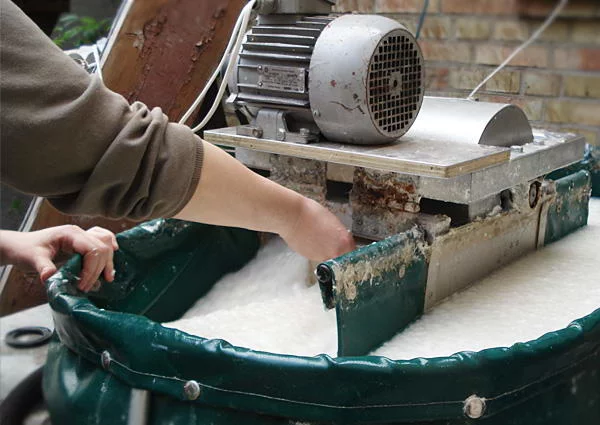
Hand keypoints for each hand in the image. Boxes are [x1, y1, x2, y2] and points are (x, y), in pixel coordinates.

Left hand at [0, 225, 118, 291]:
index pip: (92, 249)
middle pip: (102, 249)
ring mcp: (83, 235)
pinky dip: (110, 246)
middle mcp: (80, 232)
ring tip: (107, 278)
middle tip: (87, 287)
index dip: (91, 269)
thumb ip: (43, 267)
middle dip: (98, 270)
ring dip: (108, 262)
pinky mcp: (83, 241)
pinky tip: (115, 252)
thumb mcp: (33, 259)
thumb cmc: (26, 250)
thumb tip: (50, 277)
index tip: (82, 285)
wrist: (20, 245)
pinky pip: (103, 239)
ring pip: (105, 245)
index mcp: (70, 234)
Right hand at [279, 197, 355, 261]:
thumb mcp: (333, 220)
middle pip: (340, 257)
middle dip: (338, 251)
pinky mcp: (309, 258)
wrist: (293, 216)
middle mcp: (334, 253)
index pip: (352, 252)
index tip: (346, 246)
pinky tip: (311, 240)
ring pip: (328, 256)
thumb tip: (340, 239)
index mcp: (344, 242)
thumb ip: (339, 233)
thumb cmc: (311, 213)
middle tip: (332, 241)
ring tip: (319, 239)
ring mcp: (321, 257)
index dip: (348, 248)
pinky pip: (316, 255)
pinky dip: (315, 250)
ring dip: (326, 251)